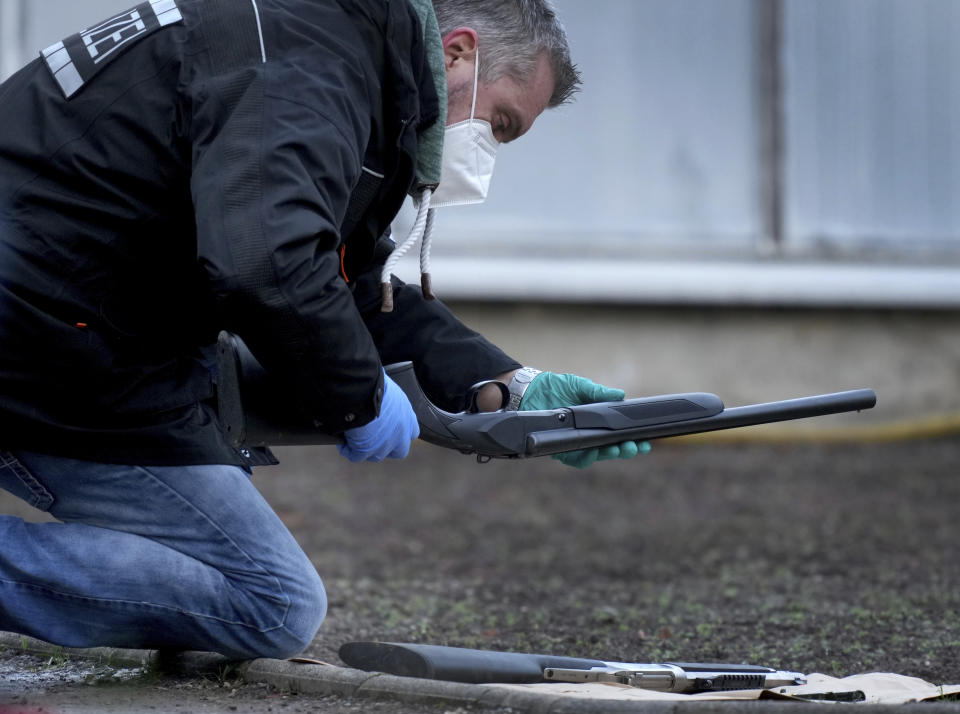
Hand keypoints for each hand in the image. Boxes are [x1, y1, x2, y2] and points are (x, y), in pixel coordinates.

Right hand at [338, 371, 419, 461]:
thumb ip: (388, 402)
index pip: (412, 433)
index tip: (390, 429)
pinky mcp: (365, 450)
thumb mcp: (388, 390)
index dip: (400, 433)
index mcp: (407, 417)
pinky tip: (343, 442)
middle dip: (387, 447)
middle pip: (399, 451)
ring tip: (354, 438)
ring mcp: (383, 445)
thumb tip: (378, 400)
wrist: (360, 390)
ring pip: (376, 455)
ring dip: (366, 449)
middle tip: (373, 439)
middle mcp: (399, 433)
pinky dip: (348, 450)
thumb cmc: (373, 383)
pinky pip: (356, 456)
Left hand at [519, 372, 650, 468]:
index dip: (632, 439)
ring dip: (610, 454)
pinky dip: (587, 457)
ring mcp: (575, 443)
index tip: (646, 441)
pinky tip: (595, 452)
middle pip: (611, 448)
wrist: (529, 391)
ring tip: (619, 448)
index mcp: (596, 420)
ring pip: (597, 455)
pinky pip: (576, 459)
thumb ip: (598, 392)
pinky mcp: (561, 448)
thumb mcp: (579, 386)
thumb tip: (620, 395)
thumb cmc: (556, 387)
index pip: (618, 434)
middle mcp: (588, 434)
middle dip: (625, 449)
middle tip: (636, 447)